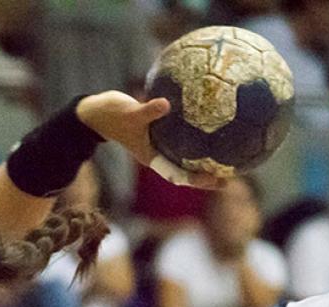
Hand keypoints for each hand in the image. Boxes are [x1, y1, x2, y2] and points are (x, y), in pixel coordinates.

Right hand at [76, 91, 222, 189]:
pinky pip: (183, 133)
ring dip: (205, 156)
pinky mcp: (160, 131)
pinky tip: (213, 119)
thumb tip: (166, 104)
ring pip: (186, 154)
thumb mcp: (128, 113)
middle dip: (207, 174)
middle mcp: (158, 153)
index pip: (177, 175)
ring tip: (229, 154)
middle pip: (186, 170)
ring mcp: (160, 143)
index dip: (197, 179)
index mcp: (152, 157)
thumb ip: (147, 111)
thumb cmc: (110, 115)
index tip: (216, 180)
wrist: (96, 111)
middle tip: (232, 174)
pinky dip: (197, 131)